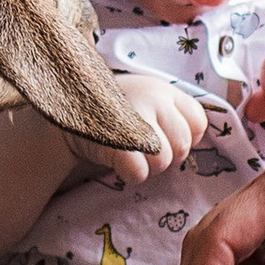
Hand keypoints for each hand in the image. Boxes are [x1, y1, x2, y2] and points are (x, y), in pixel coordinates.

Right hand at [71, 67, 211, 187]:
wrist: (66, 113)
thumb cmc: (112, 111)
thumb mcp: (145, 98)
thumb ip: (171, 112)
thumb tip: (196, 140)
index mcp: (163, 89)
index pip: (198, 122)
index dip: (185, 138)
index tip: (164, 139)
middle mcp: (152, 98)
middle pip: (183, 145)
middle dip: (166, 157)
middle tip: (144, 151)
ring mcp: (135, 118)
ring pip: (163, 161)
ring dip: (148, 167)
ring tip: (130, 154)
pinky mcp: (116, 140)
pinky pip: (140, 172)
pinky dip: (130, 175)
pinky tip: (118, 162)